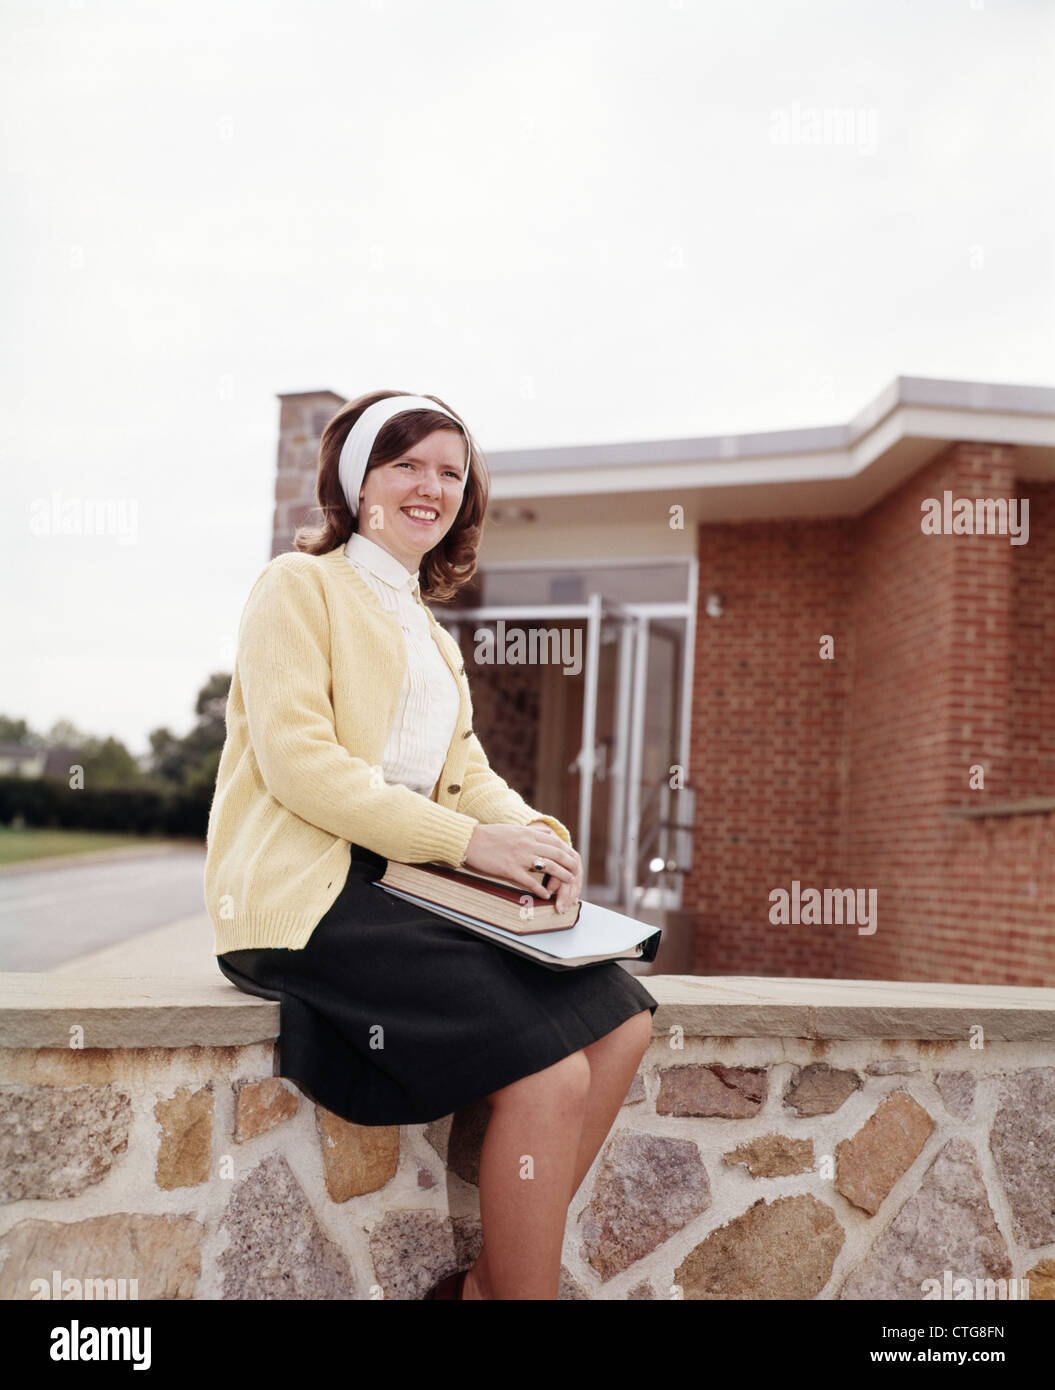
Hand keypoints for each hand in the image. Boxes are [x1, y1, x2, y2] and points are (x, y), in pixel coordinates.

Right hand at [461, 823, 582, 912]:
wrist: (471, 840)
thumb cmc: (491, 835)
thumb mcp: (515, 828)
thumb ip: (532, 831)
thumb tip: (547, 833)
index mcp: (529, 834)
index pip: (556, 843)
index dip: (567, 853)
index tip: (574, 860)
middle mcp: (527, 844)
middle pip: (556, 854)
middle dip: (569, 865)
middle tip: (575, 873)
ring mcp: (519, 856)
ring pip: (547, 866)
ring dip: (561, 876)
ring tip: (568, 883)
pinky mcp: (509, 868)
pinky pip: (529, 881)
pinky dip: (540, 889)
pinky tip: (546, 896)